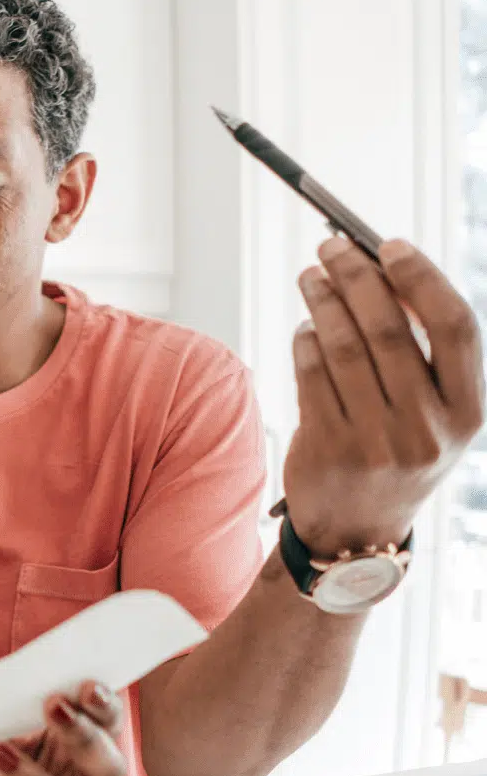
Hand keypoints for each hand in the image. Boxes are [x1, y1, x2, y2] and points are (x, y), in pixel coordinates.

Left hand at [282, 237, 483, 553]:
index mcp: (468, 412)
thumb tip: (383, 271)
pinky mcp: (328, 450)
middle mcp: (428, 428)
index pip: (457, 326)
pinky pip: (311, 376)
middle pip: (390, 329)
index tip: (391, 244)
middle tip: (332, 246)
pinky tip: (306, 325)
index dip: (423, 278)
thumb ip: (424, 354)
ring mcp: (376, 442)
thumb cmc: (398, 451)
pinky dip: (305, 340)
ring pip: (343, 347)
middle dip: (358, 277)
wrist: (359, 531)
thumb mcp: (433, 414)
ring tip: (310, 276)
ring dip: (323, 300)